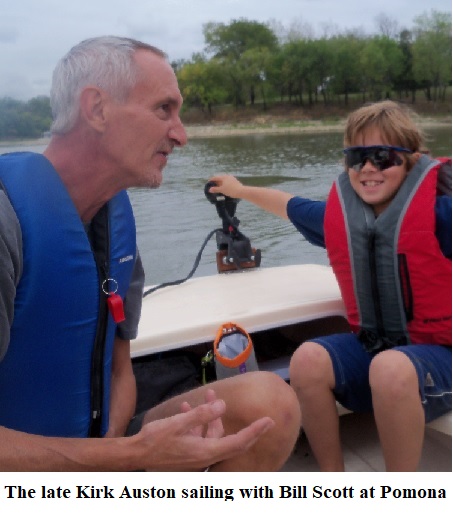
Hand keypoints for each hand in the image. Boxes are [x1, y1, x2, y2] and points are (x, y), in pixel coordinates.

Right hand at [133, 395, 273, 470]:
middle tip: (263, 419)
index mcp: (206, 451)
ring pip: (214, 436)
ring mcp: (196, 457)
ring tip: (207, 395)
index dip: (255, 432)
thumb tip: (222, 404)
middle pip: (233, 442)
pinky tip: (188, 408)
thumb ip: (202, 414)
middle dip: (247, 429)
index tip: (268, 421)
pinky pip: (200, 438)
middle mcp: (204, 457)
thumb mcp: (178, 423)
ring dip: (213, 417)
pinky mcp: (188, 454)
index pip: (238, 442)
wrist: (134, 455)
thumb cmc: (155, 440)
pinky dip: (199, 424)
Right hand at [208, 174, 244, 198]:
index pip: (215, 177)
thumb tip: (210, 189)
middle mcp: (227, 176)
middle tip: (213, 186)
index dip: (211, 180)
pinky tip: (225, 188)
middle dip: (216, 182)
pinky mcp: (235, 181)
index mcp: (223, 177)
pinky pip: (228, 182)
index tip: (208, 183)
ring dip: (221, 183)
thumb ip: (215, 189)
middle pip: (220, 178)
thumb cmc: (230, 190)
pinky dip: (225, 184)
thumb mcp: (222, 190)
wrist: (241, 191)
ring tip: (219, 188)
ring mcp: (232, 178)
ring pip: (224, 180)